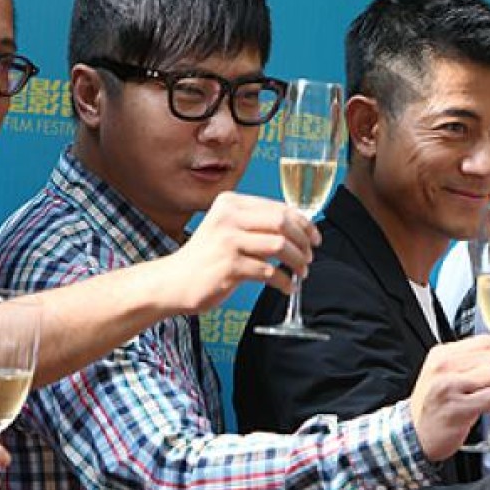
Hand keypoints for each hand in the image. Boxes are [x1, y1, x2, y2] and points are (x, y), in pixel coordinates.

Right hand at [159, 192, 320, 311]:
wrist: (174, 281)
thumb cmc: (207, 258)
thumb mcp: (228, 229)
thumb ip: (257, 224)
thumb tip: (300, 229)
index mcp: (231, 203)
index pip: (280, 208)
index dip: (305, 224)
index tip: (315, 238)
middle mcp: (228, 218)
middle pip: (283, 223)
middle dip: (303, 241)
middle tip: (309, 257)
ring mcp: (227, 242)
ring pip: (279, 245)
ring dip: (297, 261)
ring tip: (301, 272)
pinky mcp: (229, 267)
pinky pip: (269, 272)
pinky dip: (284, 281)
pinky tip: (286, 286)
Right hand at [409, 335, 489, 460]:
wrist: (416, 435)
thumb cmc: (436, 406)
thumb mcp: (447, 374)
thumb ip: (472, 361)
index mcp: (443, 354)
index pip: (484, 340)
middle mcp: (444, 366)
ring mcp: (448, 386)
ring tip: (484, 400)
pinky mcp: (455, 407)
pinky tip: (480, 409)